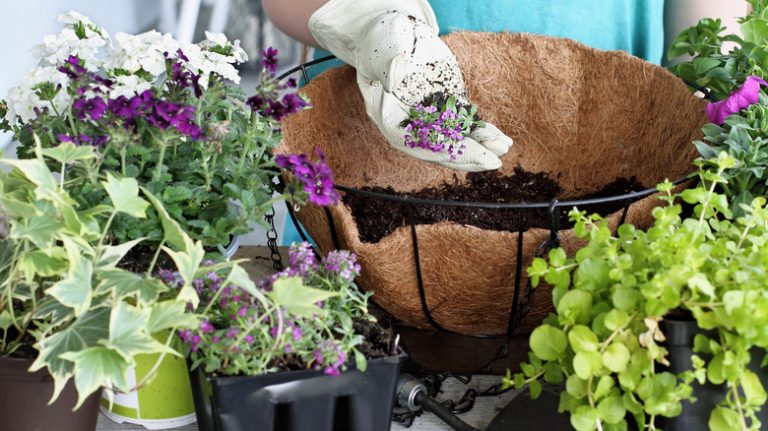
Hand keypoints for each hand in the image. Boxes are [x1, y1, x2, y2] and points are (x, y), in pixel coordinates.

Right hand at [309, 0, 512, 170]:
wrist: (397, 37)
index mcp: (388, 116)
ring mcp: (431, 120)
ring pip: (456, 140)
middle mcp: (410, 125)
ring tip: (503, 148)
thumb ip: (386, 64)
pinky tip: (501, 140)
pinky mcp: (447, 111)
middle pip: (439, 147)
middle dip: (466, 155)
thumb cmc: (385, 39)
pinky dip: (483, 133)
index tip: (460, 152)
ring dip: (481, 147)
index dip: (438, 148)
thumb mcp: (384, 47)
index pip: (415, 139)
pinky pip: (466, 127)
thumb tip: (392, 79)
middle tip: (492, 162)